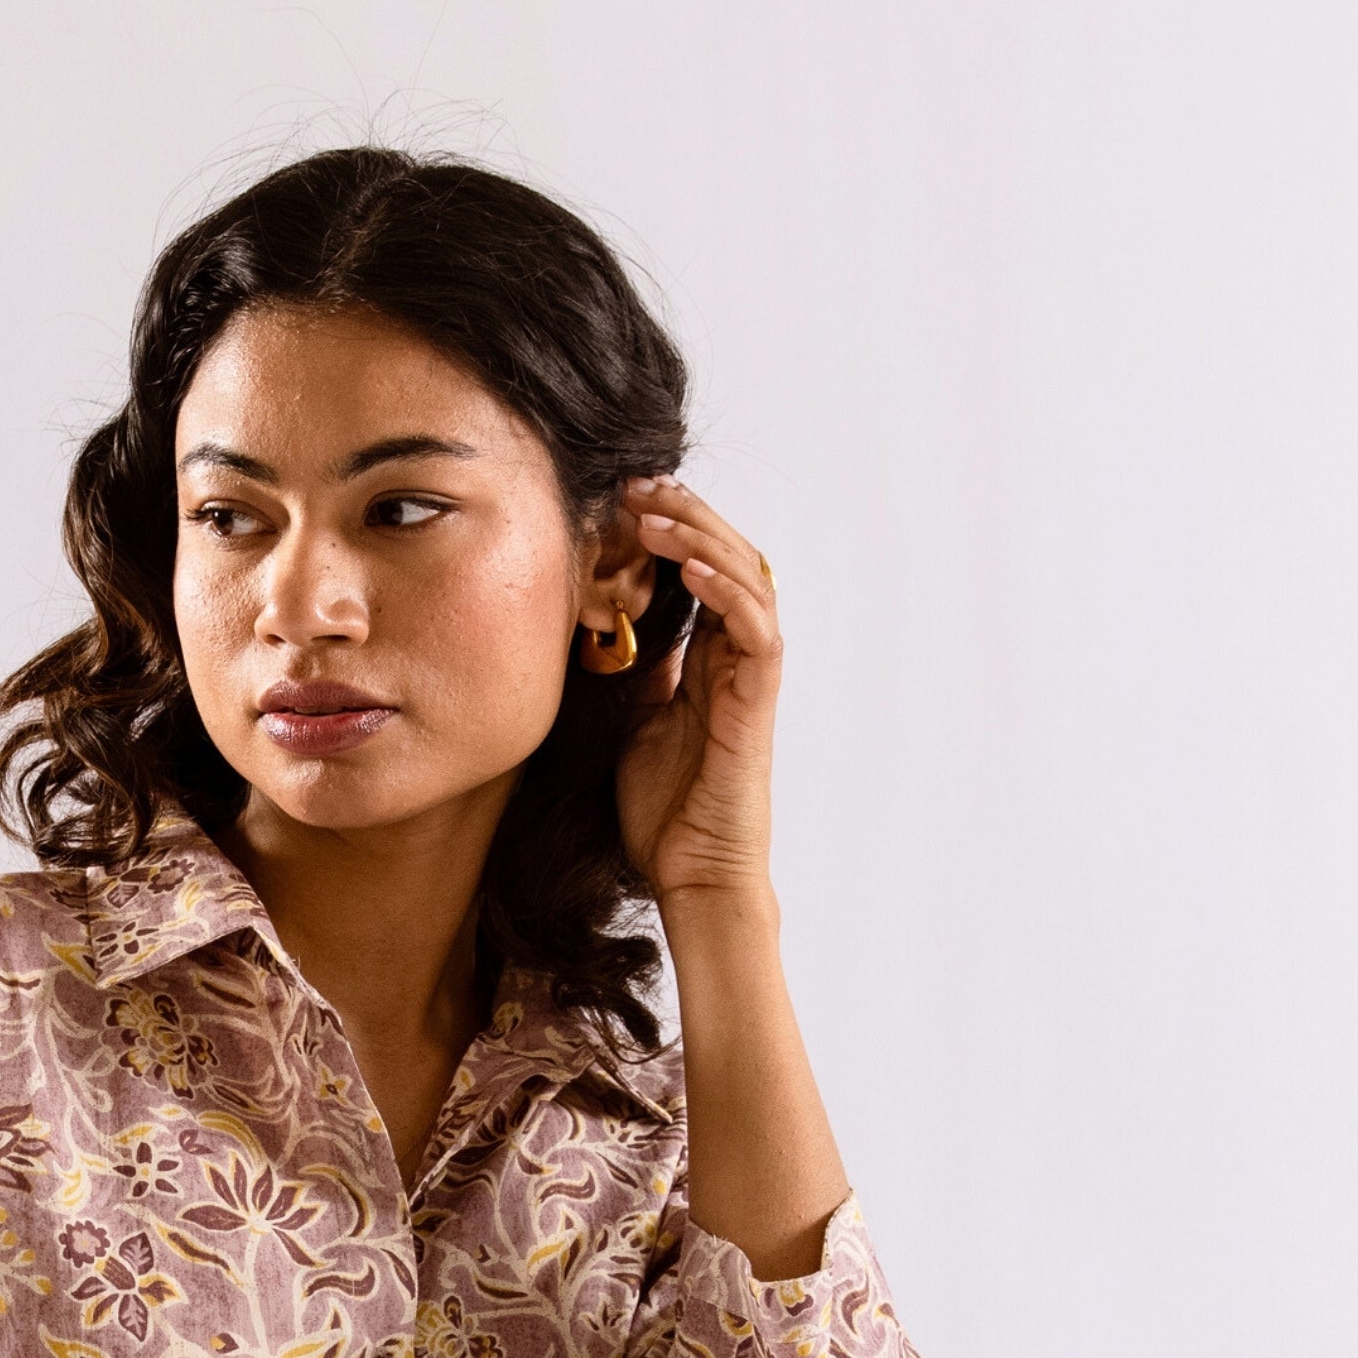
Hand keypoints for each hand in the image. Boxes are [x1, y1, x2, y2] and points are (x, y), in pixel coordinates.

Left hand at [610, 479, 783, 908]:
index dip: (668, 530)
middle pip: (725, 558)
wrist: (690, 871)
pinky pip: (755, 626)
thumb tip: (600, 623)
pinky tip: (690, 566)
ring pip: (744, 578)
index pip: (698, 570)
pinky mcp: (758, 699)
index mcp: (706, 659)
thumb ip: (632, 669)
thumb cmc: (661, 811)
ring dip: (701, 539)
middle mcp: (735, 657)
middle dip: (683, 516)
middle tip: (639, 486)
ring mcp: (750, 676)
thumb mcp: (630, 720)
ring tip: (657, 513)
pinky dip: (726, 590)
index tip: (623, 501)